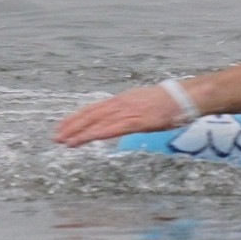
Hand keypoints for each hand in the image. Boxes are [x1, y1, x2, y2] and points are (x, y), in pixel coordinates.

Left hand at [54, 84, 187, 147]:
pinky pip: (112, 129)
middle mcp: (120, 104)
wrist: (183, 97)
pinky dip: (97, 134)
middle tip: (57, 137)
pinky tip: (86, 139)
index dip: (75, 118)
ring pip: (97, 123)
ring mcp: (127, 112)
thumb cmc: (168, 101)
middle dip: (72, 126)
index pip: (92, 108)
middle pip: (90, 115)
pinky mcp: (136, 121)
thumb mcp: (142, 101)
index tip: (63, 126)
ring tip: (66, 141)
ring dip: (80, 133)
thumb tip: (121, 117)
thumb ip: (129, 109)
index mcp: (121, 99)